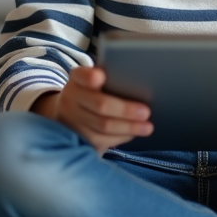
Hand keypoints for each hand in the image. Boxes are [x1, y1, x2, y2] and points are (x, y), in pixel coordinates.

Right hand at [32, 66, 151, 151]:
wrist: (69, 113)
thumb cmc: (93, 92)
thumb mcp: (95, 80)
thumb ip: (112, 78)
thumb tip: (141, 82)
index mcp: (77, 79)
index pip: (82, 76)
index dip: (90, 77)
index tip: (100, 77)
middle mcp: (71, 98)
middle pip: (100, 105)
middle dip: (125, 110)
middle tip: (146, 112)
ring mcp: (72, 120)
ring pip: (102, 126)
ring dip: (128, 128)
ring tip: (147, 127)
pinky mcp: (78, 138)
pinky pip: (102, 141)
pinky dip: (120, 137)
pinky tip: (132, 133)